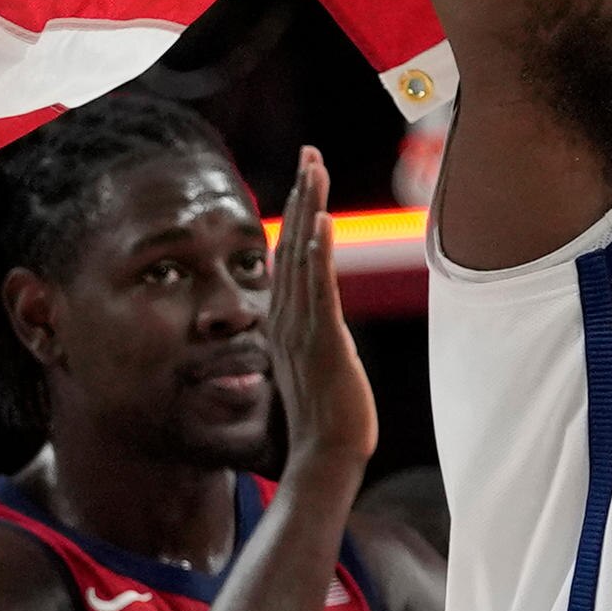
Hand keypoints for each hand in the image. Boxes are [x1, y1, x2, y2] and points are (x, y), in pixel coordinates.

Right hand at [264, 148, 378, 484]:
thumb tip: (327, 329)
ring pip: (303, 255)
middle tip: (311, 153)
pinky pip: (319, 288)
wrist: (325, 457)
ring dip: (310, 208)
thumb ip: (317, 341)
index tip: (306, 177)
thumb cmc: (326, 421)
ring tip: (314, 168)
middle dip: (304, 195)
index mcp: (285, 322)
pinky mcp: (323, 340)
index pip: (289, 255)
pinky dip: (318, 251)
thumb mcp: (320, 367)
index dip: (297, 213)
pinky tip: (322, 219)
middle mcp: (287, 319)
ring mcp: (302, 328)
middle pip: (293, 243)